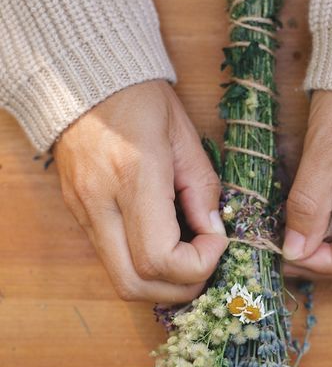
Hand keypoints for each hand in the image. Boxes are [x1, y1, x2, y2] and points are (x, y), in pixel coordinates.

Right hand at [54, 80, 227, 301]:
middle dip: (180, 288)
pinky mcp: (78, 215)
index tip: (217, 240)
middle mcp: (101, 203)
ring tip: (188, 258)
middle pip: (135, 285)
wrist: (83, 79)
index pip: (161, 259)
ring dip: (161, 285)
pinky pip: (112, 261)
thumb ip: (203, 189)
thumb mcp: (185, 136)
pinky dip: (144, 268)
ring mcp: (83, 213)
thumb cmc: (141, 100)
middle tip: (205, 264)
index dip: (199, 264)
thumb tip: (213, 233)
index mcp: (134, 177)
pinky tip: (164, 245)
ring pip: (121, 281)